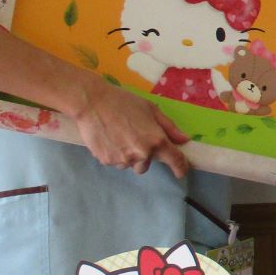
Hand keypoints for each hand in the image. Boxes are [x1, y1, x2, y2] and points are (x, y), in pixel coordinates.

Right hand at [71, 77, 189, 177]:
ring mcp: (123, 159)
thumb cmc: (124, 102)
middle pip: (146, 165)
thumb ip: (169, 127)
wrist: (92, 103)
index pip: (174, 160)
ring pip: (130, 164)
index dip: (180, 167)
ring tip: (119, 136)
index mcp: (156, 140)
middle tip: (135, 139)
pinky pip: (116, 162)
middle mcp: (142, 154)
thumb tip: (183, 140)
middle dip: (144, 156)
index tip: (181, 172)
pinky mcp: (107, 161)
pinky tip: (109, 138)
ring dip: (128, 156)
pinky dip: (115, 154)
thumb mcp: (151, 109)